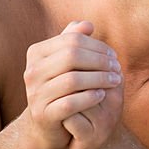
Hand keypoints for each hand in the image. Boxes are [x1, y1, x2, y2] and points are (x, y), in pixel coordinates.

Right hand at [22, 21, 122, 148]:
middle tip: (117, 67)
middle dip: (100, 61)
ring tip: (115, 81)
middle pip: (72, 56)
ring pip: (72, 80)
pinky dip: (89, 97)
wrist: (46, 123)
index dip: (97, 46)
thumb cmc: (61, 87)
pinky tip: (102, 94)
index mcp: (36, 53)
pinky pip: (70, 103)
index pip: (72, 40)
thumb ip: (74, 40)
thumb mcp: (66, 62)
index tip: (113, 55)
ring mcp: (35, 94)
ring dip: (99, 79)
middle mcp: (32, 71)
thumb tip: (87, 24)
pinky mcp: (43, 115)